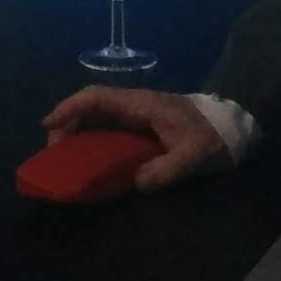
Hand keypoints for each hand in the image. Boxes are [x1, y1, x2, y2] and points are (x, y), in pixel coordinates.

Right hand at [36, 86, 231, 191]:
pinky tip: (87, 161)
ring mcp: (137, 116)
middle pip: (90, 107)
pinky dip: (91, 141)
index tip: (48, 126)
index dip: (69, 109)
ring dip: (77, 134)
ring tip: (64, 160)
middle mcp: (134, 105)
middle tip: (54, 154)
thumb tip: (135, 183)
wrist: (232, 127)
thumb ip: (166, 169)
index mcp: (141, 104)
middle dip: (66, 125)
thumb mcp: (194, 155)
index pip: (97, 98)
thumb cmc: (212, 136)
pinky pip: (108, 129)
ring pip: (97, 118)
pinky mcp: (141, 128)